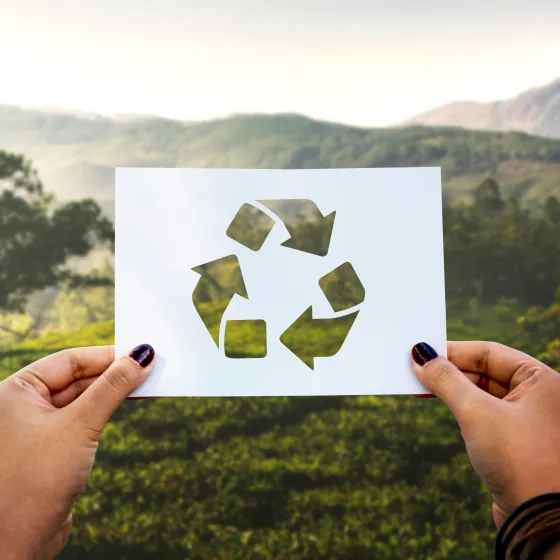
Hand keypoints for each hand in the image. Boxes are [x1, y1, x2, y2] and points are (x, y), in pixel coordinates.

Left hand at [0, 344, 154, 559]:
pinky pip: (82, 419)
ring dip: (112, 392)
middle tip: (150, 368)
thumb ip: (113, 387)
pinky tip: (126, 405)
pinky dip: (105, 411)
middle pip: (77, 377)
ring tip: (145, 384)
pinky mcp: (51, 448)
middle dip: (113, 374)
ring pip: (82, 398)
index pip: (70, 360)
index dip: (107, 355)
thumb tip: (141, 356)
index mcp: (17, 391)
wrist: (15, 544)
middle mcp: (23, 405)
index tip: (141, 352)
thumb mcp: (80, 424)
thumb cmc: (35, 480)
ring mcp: (37, 427)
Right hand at [411, 341, 559, 528]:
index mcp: (541, 380)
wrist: (539, 520)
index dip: (452, 351)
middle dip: (448, 371)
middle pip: (483, 371)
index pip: (488, 352)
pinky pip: (482, 412)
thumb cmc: (519, 459)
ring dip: (451, 389)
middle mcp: (538, 395)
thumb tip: (420, 355)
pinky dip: (459, 407)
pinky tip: (438, 404)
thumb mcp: (476, 412)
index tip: (421, 352)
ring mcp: (527, 418)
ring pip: (481, 392)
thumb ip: (446, 380)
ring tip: (419, 386)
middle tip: (414, 370)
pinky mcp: (514, 440)